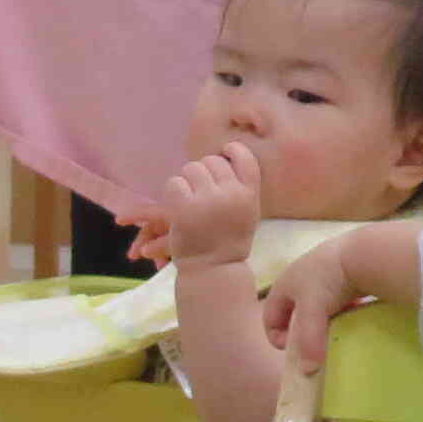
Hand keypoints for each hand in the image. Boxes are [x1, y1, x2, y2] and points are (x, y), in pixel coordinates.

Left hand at [156, 144, 262, 270]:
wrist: (213, 270)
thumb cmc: (228, 242)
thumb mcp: (246, 214)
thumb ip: (240, 188)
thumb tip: (223, 156)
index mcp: (249, 195)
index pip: (245, 158)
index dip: (233, 150)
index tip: (224, 152)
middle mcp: (231, 194)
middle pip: (213, 161)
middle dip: (204, 172)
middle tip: (200, 191)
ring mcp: (208, 200)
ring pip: (191, 168)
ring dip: (187, 180)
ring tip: (189, 199)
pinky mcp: (185, 208)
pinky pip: (174, 182)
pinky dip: (173, 191)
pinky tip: (177, 205)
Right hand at [260, 240, 357, 371]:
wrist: (364, 253)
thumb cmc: (329, 280)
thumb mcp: (314, 312)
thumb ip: (309, 342)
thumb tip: (308, 371)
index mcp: (284, 284)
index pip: (269, 317)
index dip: (276, 337)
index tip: (293, 351)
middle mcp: (300, 278)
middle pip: (293, 313)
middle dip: (302, 332)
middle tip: (315, 345)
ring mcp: (323, 275)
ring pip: (317, 307)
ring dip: (323, 322)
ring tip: (336, 331)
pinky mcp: (344, 274)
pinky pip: (337, 299)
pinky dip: (341, 311)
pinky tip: (353, 315)